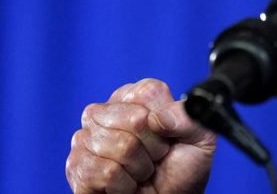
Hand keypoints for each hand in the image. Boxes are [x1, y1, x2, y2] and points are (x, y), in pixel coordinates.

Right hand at [66, 78, 216, 193]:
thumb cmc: (182, 168)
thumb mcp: (200, 138)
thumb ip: (188, 118)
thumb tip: (158, 118)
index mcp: (133, 97)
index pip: (146, 93)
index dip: (164, 122)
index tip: (167, 137)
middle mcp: (104, 113)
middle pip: (133, 119)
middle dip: (152, 147)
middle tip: (154, 158)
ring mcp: (85, 140)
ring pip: (119, 146)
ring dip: (139, 168)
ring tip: (139, 172)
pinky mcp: (76, 167)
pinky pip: (104, 172)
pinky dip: (124, 185)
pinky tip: (125, 185)